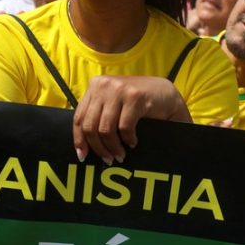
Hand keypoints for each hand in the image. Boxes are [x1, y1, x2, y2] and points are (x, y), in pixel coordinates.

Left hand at [73, 75, 190, 164]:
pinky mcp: (134, 97)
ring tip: (120, 155)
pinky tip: (133, 142)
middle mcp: (104, 85)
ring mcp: (119, 89)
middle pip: (90, 125)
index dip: (79, 139)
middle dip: (98, 148)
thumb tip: (84, 144)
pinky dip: (128, 139)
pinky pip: (124, 127)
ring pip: (105, 129)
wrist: (166, 93)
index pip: (79, 117)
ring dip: (113, 147)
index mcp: (95, 85)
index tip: (82, 155)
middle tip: (107, 159)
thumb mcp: (113, 104)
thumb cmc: (138, 102)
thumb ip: (99, 115)